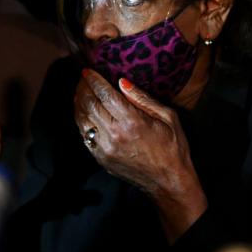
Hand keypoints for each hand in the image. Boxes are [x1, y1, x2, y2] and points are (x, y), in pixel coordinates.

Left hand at [74, 69, 206, 241]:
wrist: (169, 181)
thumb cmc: (173, 147)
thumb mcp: (168, 117)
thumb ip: (143, 98)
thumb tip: (122, 82)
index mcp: (132, 121)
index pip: (104, 93)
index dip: (93, 79)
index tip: (87, 70)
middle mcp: (114, 134)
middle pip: (88, 104)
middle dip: (82, 88)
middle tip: (83, 79)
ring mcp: (104, 148)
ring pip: (82, 119)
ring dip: (78, 103)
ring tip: (80, 92)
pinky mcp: (100, 158)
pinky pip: (84, 135)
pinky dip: (81, 120)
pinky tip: (84, 112)